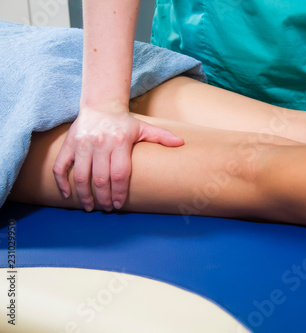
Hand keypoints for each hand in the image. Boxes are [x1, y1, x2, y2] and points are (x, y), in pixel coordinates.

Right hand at [53, 103, 183, 210]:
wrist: (101, 105)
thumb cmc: (124, 122)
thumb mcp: (144, 127)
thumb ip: (162, 137)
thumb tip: (182, 143)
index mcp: (119, 143)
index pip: (119, 174)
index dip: (118, 192)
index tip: (118, 205)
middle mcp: (100, 144)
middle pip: (100, 179)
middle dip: (103, 198)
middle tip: (106, 208)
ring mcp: (82, 145)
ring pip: (80, 176)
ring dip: (84, 195)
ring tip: (89, 207)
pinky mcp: (70, 144)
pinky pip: (61, 166)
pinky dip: (62, 182)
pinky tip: (67, 195)